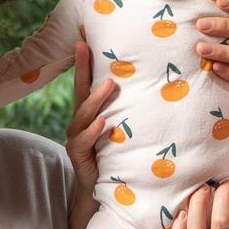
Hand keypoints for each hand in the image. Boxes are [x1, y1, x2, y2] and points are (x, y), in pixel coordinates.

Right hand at [64, 41, 114, 195]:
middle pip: (81, 93)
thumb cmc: (113, 155)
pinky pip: (83, 139)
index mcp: (88, 112)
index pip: (84, 83)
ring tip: (109, 85)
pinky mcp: (77, 153)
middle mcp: (79, 121)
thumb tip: (152, 86)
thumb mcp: (120, 130)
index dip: (82, 63)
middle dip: (85, 72)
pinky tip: (103, 122)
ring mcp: (76, 137)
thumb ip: (126, 111)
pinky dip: (94, 130)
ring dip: (96, 99)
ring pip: (83, 115)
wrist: (100, 188)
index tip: (82, 41)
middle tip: (96, 53)